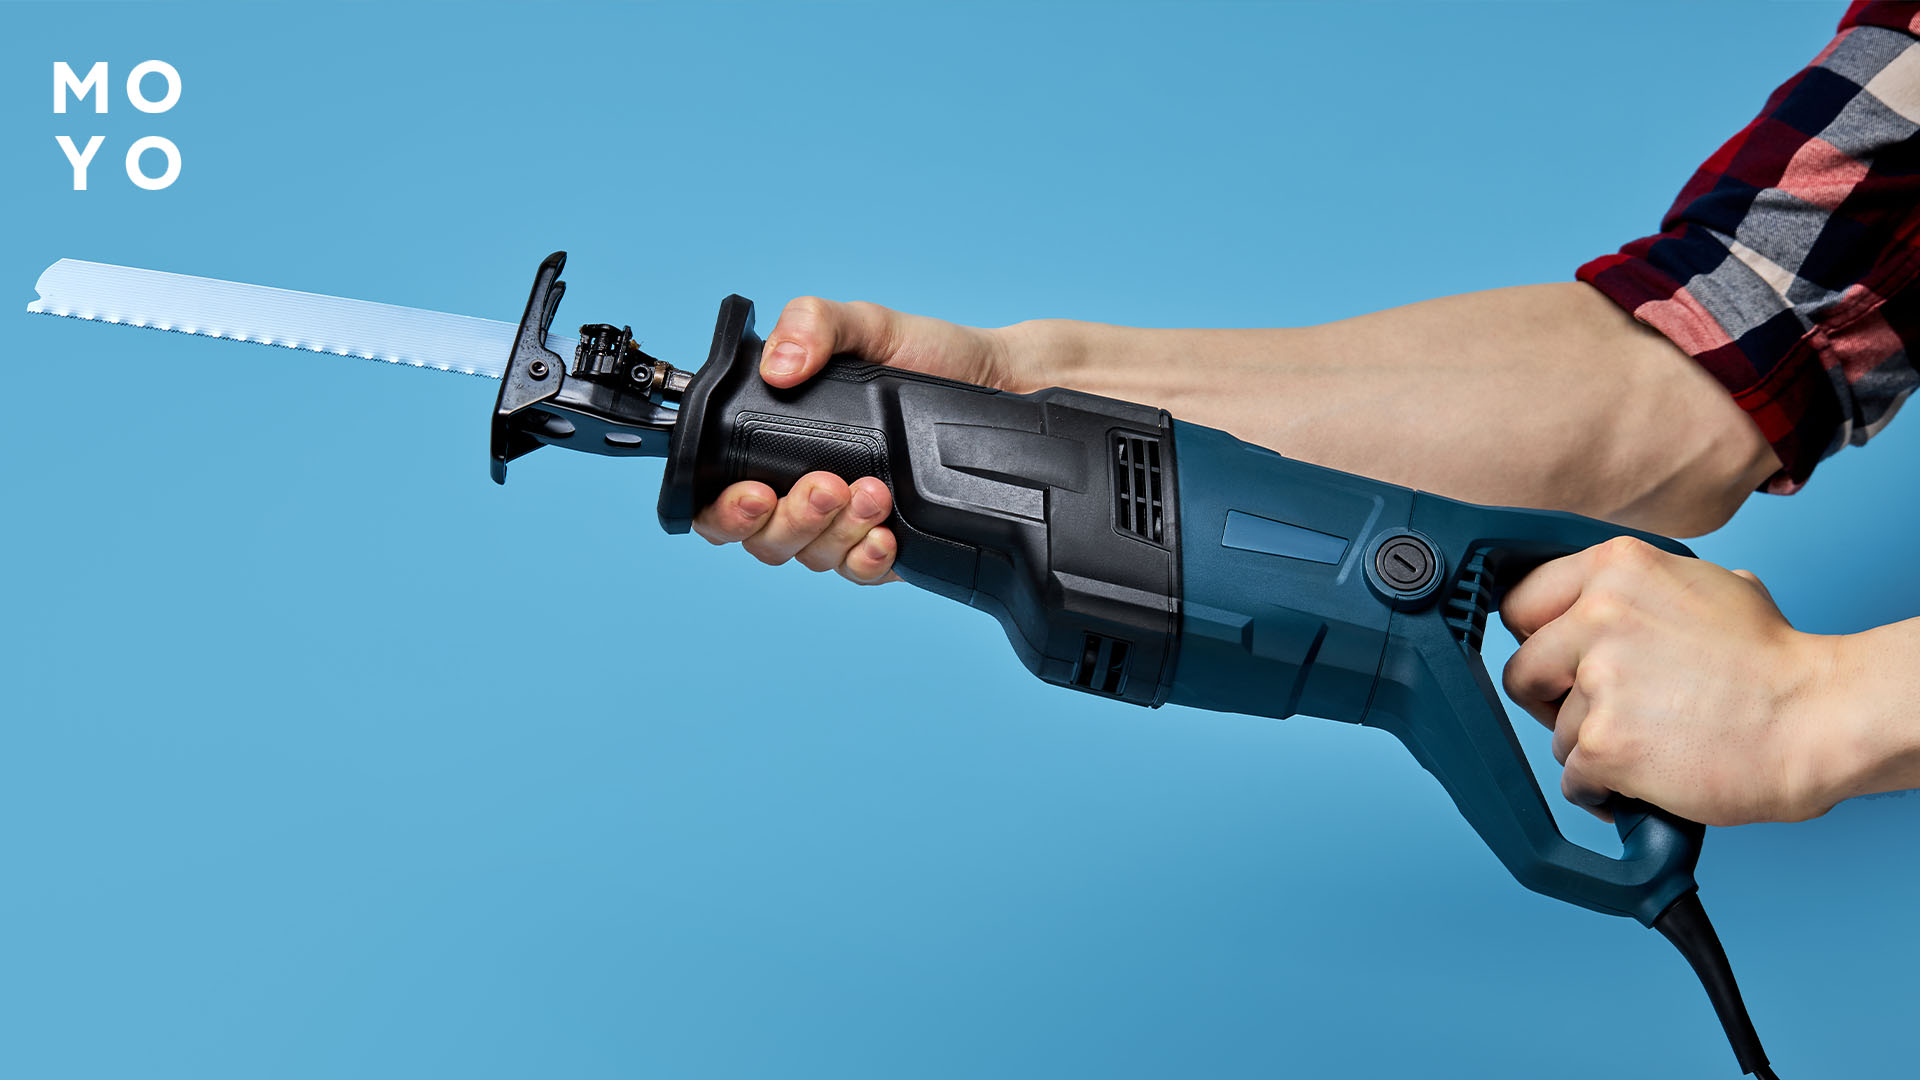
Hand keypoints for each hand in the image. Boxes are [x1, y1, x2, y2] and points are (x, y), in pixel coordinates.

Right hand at [691, 297, 1035, 582]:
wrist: (1003, 384)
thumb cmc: (928, 354)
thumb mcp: (867, 323)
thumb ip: (812, 323)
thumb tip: (777, 366)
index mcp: (781, 442)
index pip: (720, 494)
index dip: (723, 508)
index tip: (754, 490)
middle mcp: (806, 488)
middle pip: (763, 537)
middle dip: (788, 519)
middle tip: (828, 486)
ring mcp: (846, 523)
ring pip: (811, 556)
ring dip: (834, 532)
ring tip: (874, 492)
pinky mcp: (890, 547)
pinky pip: (859, 572)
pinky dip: (864, 559)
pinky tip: (884, 536)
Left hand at [1500, 537, 1843, 826]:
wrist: (1819, 718)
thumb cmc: (1773, 661)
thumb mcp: (1705, 585)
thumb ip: (1638, 590)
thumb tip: (1598, 600)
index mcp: (1616, 567)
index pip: (1522, 603)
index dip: (1538, 641)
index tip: (1556, 665)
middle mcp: (1598, 615)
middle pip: (1522, 670)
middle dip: (1553, 700)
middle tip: (1601, 713)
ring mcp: (1598, 681)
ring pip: (1554, 732)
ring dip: (1593, 749)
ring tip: (1653, 745)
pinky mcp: (1604, 743)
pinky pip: (1574, 778)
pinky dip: (1604, 790)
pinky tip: (1646, 779)